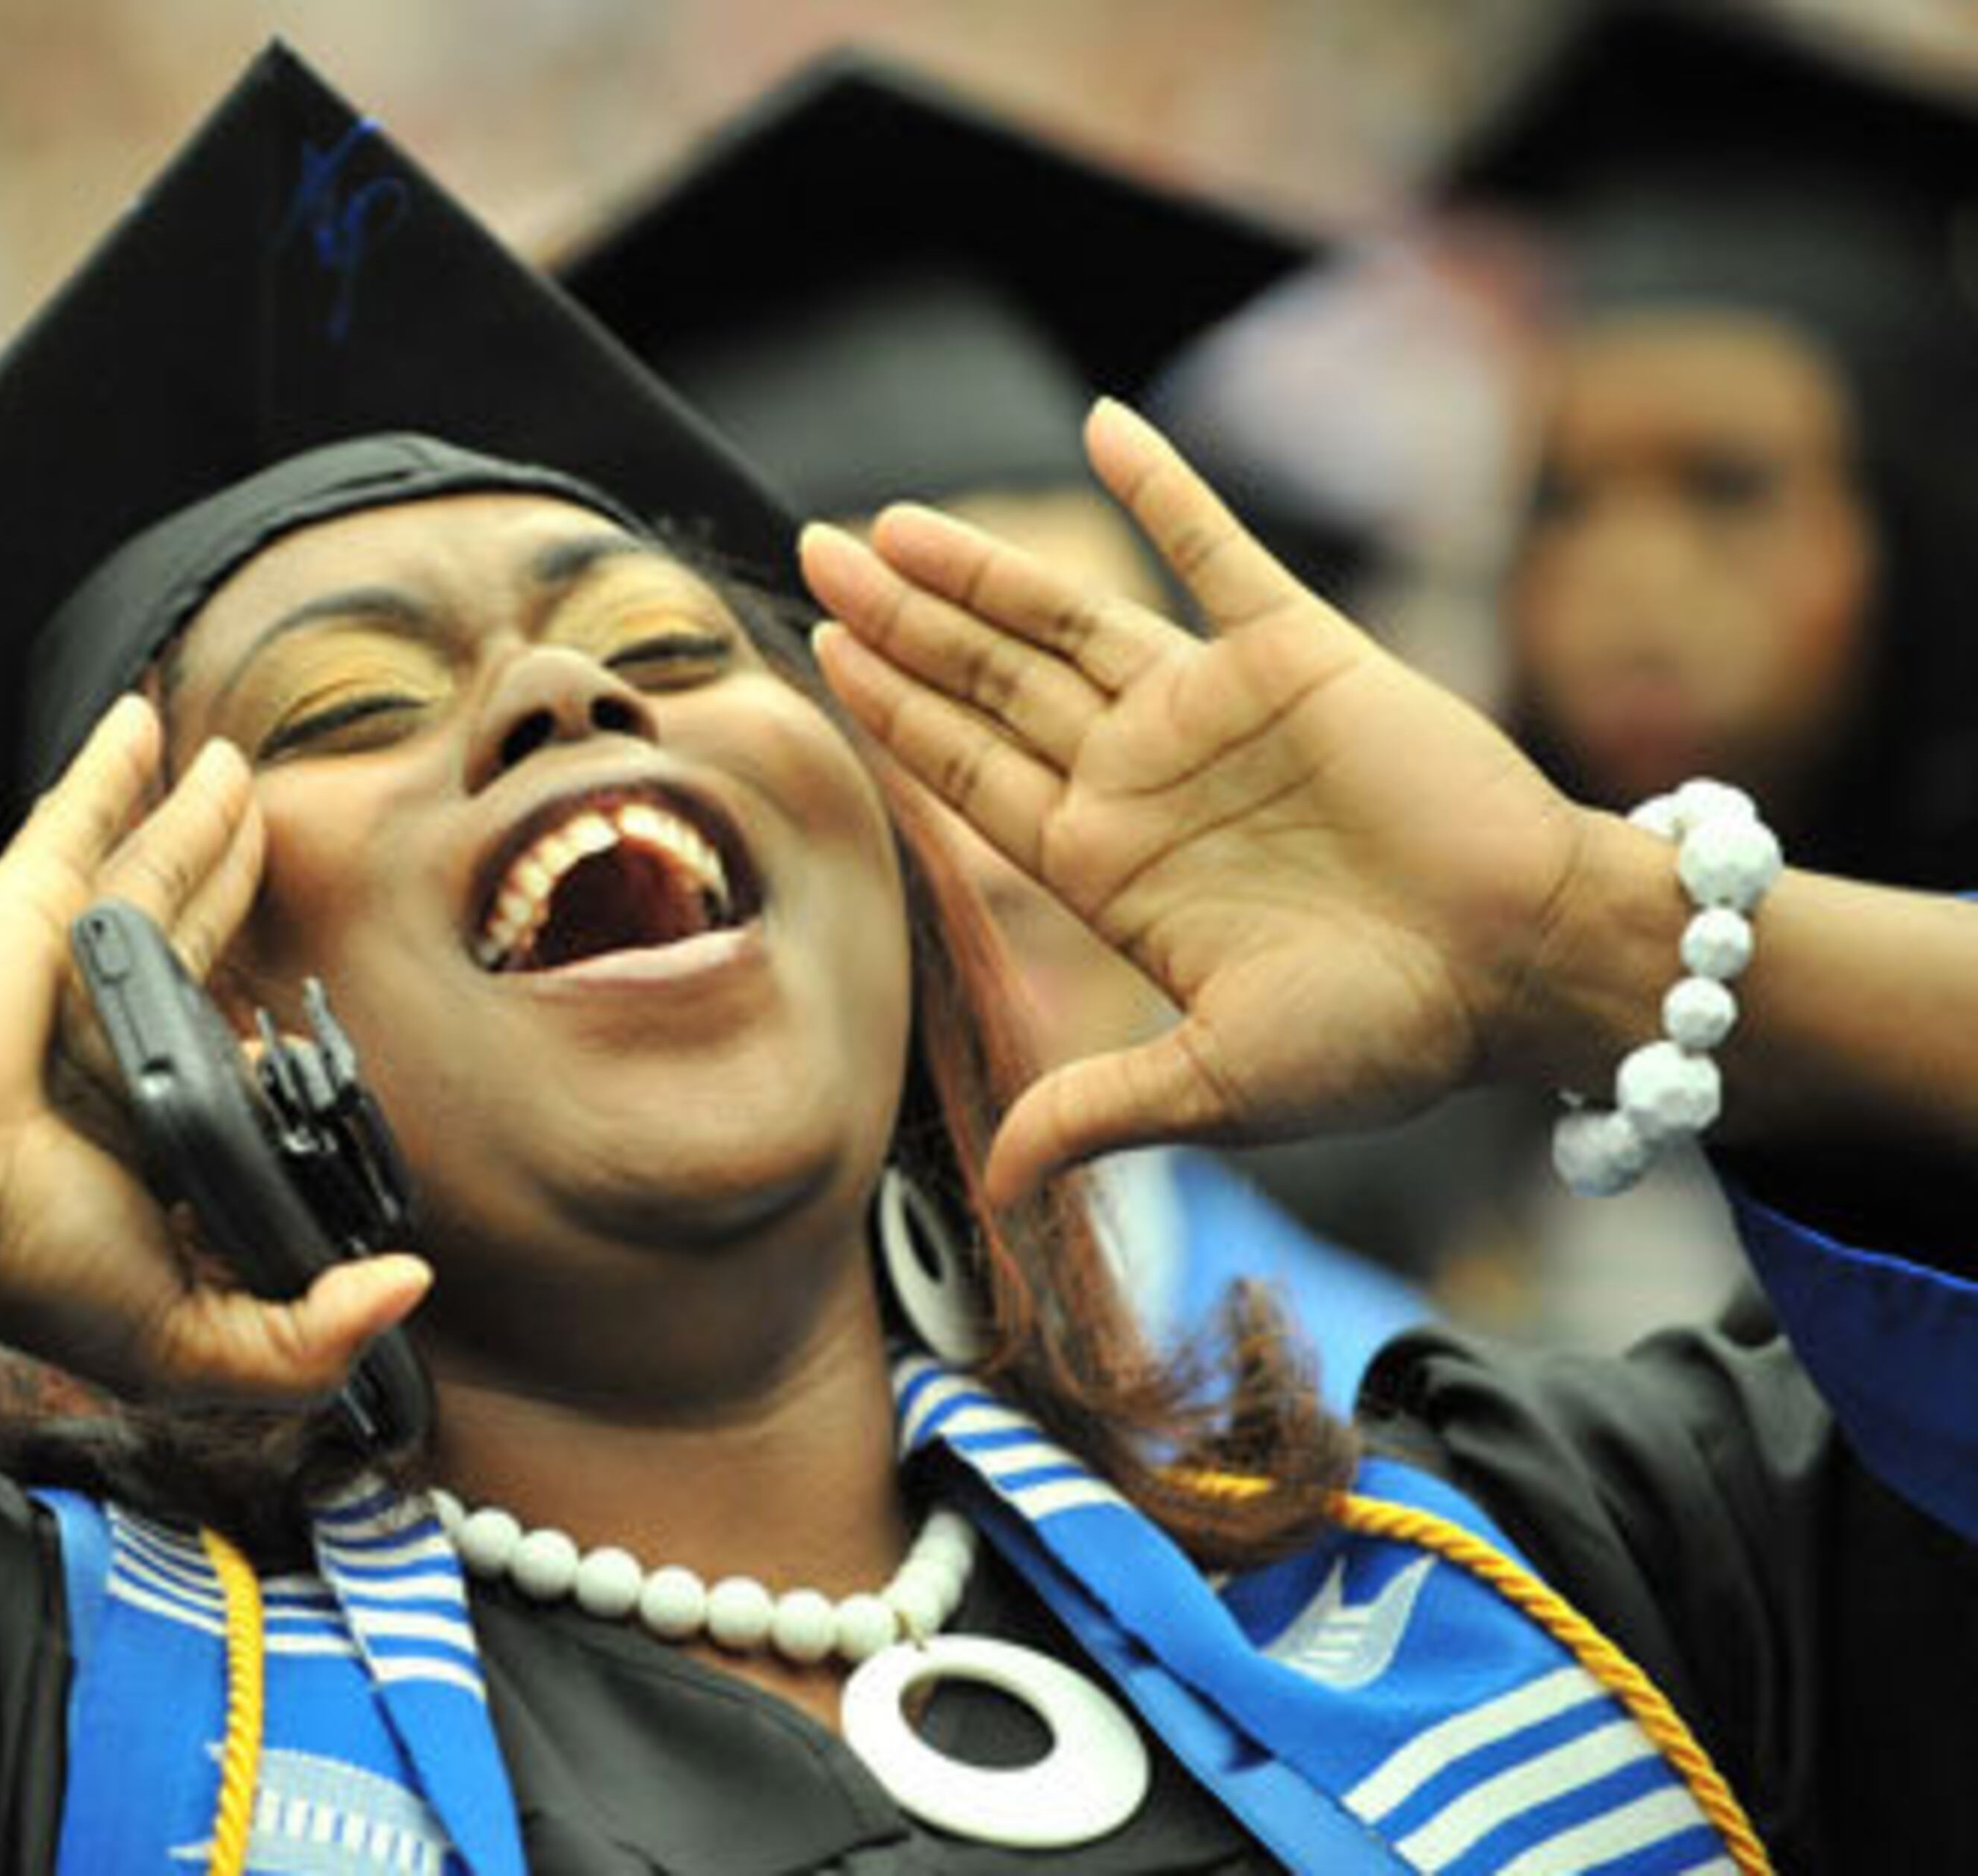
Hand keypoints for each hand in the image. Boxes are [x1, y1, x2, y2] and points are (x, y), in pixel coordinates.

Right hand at [0, 694, 428, 1399]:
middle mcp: (104, 1037)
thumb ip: (309, 1336)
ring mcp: (63, 961)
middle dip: (232, 882)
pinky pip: (80, 812)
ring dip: (193, 814)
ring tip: (234, 769)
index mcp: (141, 1127)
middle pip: (195, 935)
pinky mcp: (25, 904)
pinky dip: (107, 763)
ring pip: (154, 864)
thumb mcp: (192, 1342)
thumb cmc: (27, 1267)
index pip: (220, 1068)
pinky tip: (141, 718)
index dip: (263, 1050)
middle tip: (266, 831)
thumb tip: (412, 1288)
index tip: (293, 1047)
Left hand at [802, 400, 1593, 1203]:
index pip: (968, 776)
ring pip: (1067, 619)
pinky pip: (1217, 551)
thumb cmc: (1387, 1035)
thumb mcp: (1216, 1084)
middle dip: (901, 623)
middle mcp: (1144, 778)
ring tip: (889, 519)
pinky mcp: (1299, 654)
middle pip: (990, 684)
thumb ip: (1095, 1110)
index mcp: (1109, 868)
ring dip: (981, 568)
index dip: (894, 715)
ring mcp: (1214, 711)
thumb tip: (992, 1193)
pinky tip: (1100, 426)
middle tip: (812, 553)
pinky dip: (1162, 489)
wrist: (1529, 967)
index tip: (819, 655)